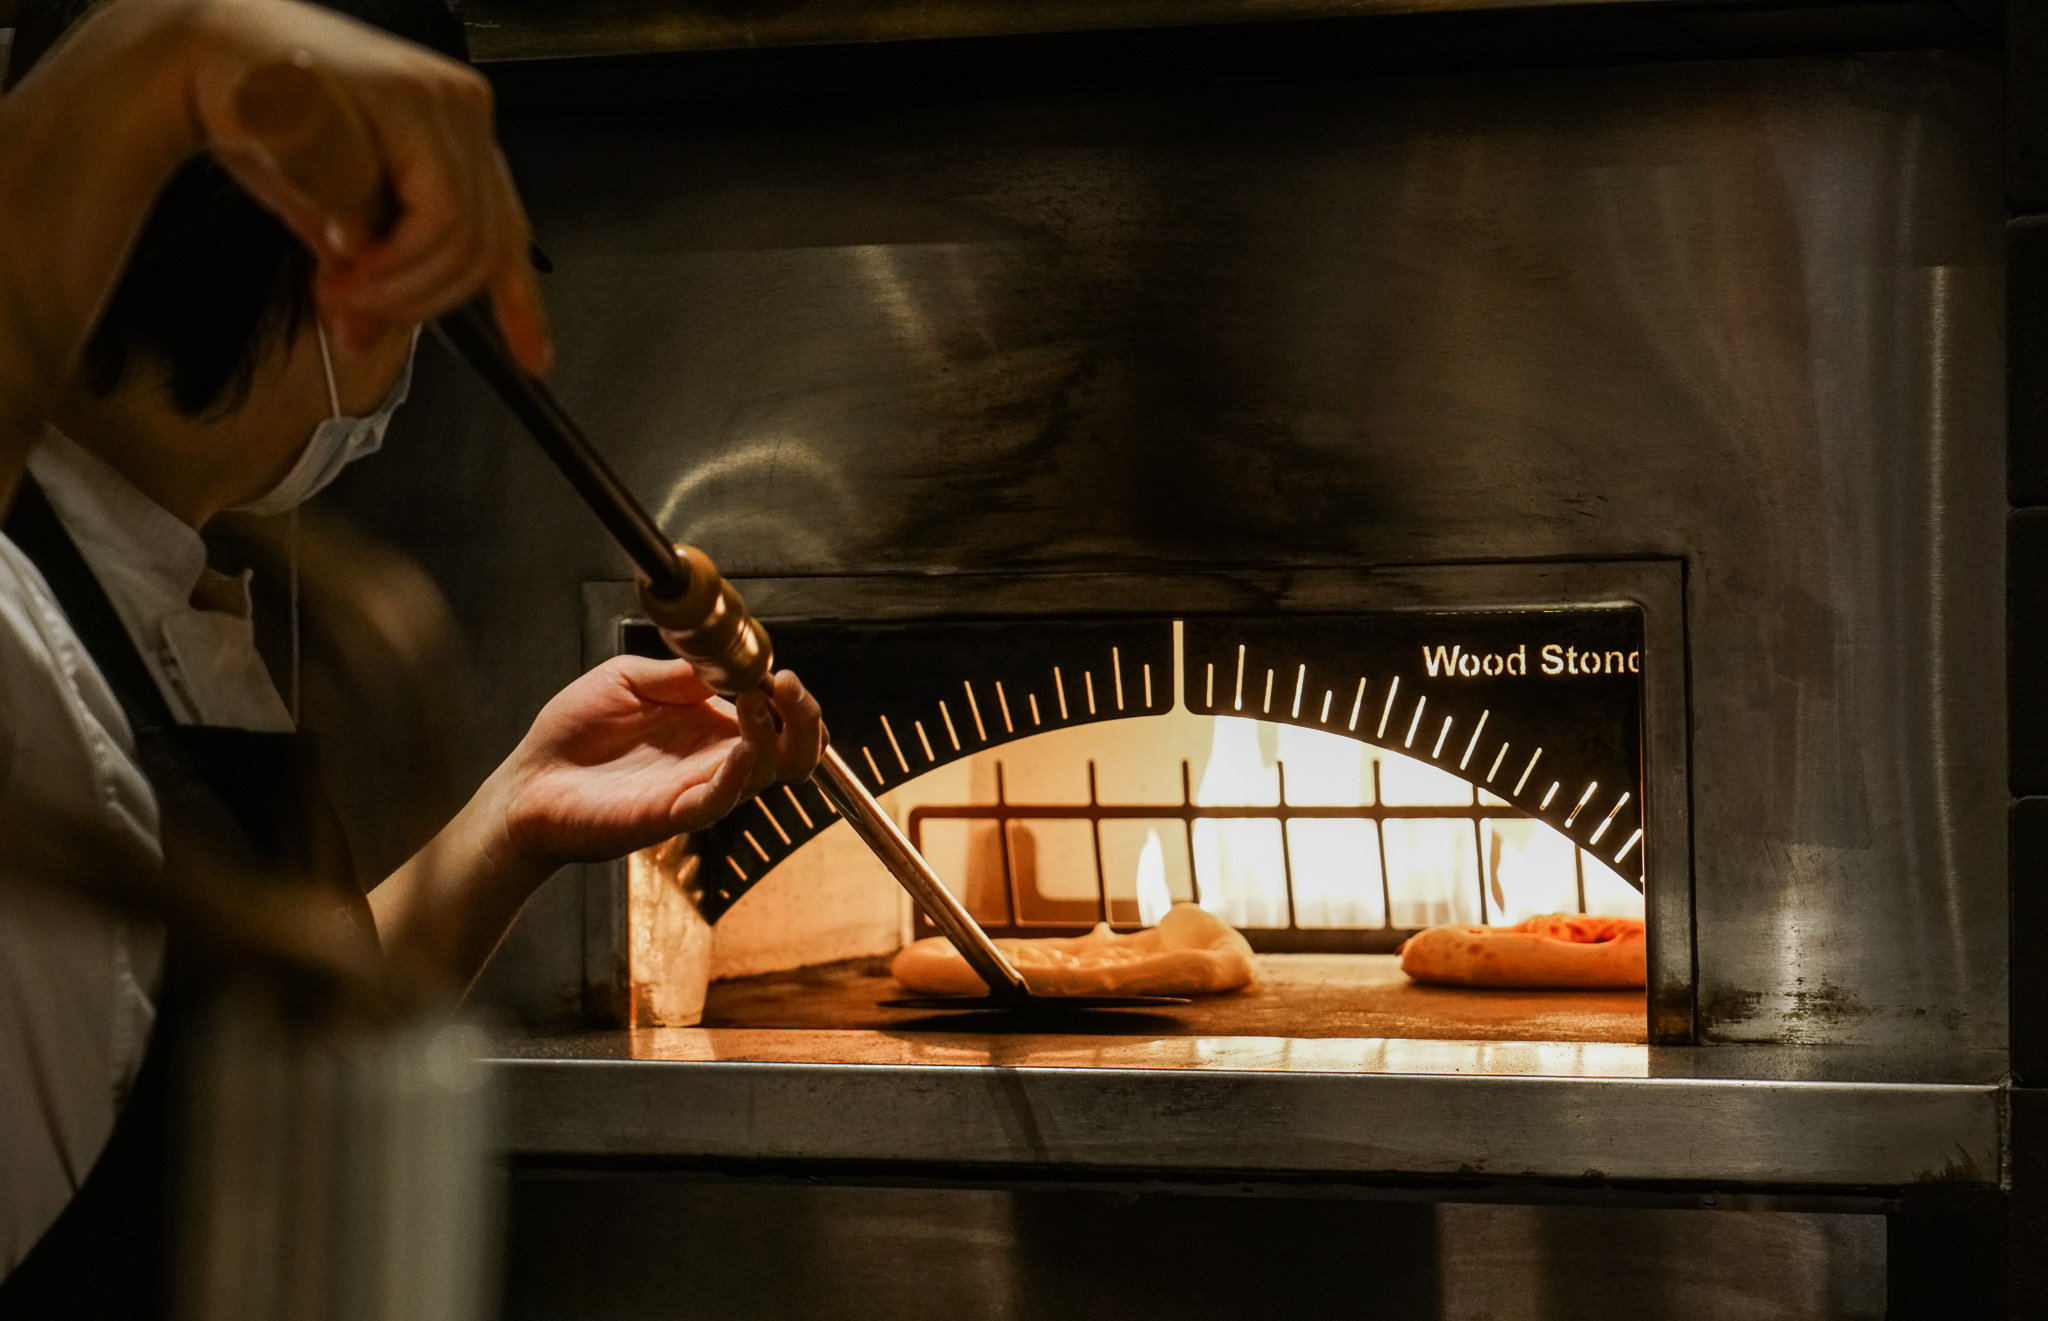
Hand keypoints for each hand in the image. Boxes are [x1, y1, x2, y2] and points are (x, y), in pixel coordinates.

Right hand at [185, 0, 549, 369]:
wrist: (191, 57)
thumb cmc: (258, 118)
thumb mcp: (328, 220)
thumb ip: (361, 274)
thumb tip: (365, 340)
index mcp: (456, 134)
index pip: (507, 229)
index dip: (522, 304)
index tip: (534, 358)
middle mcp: (460, 108)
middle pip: (483, 247)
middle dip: (419, 300)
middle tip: (359, 313)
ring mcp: (440, 97)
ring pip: (464, 236)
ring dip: (400, 283)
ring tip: (342, 288)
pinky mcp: (408, 96)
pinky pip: (434, 209)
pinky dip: (391, 253)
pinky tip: (345, 257)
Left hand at [485, 656, 823, 872]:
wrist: (530, 780)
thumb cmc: (573, 735)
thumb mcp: (628, 679)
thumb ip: (678, 673)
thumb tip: (724, 660)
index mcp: (707, 725)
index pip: (775, 714)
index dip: (788, 694)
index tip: (777, 669)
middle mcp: (713, 757)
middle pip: (792, 750)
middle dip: (806, 717)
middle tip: (788, 686)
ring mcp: (699, 787)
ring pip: (768, 772)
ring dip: (773, 733)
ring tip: (757, 699)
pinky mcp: (675, 813)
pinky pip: (724, 797)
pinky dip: (741, 769)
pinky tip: (741, 743)